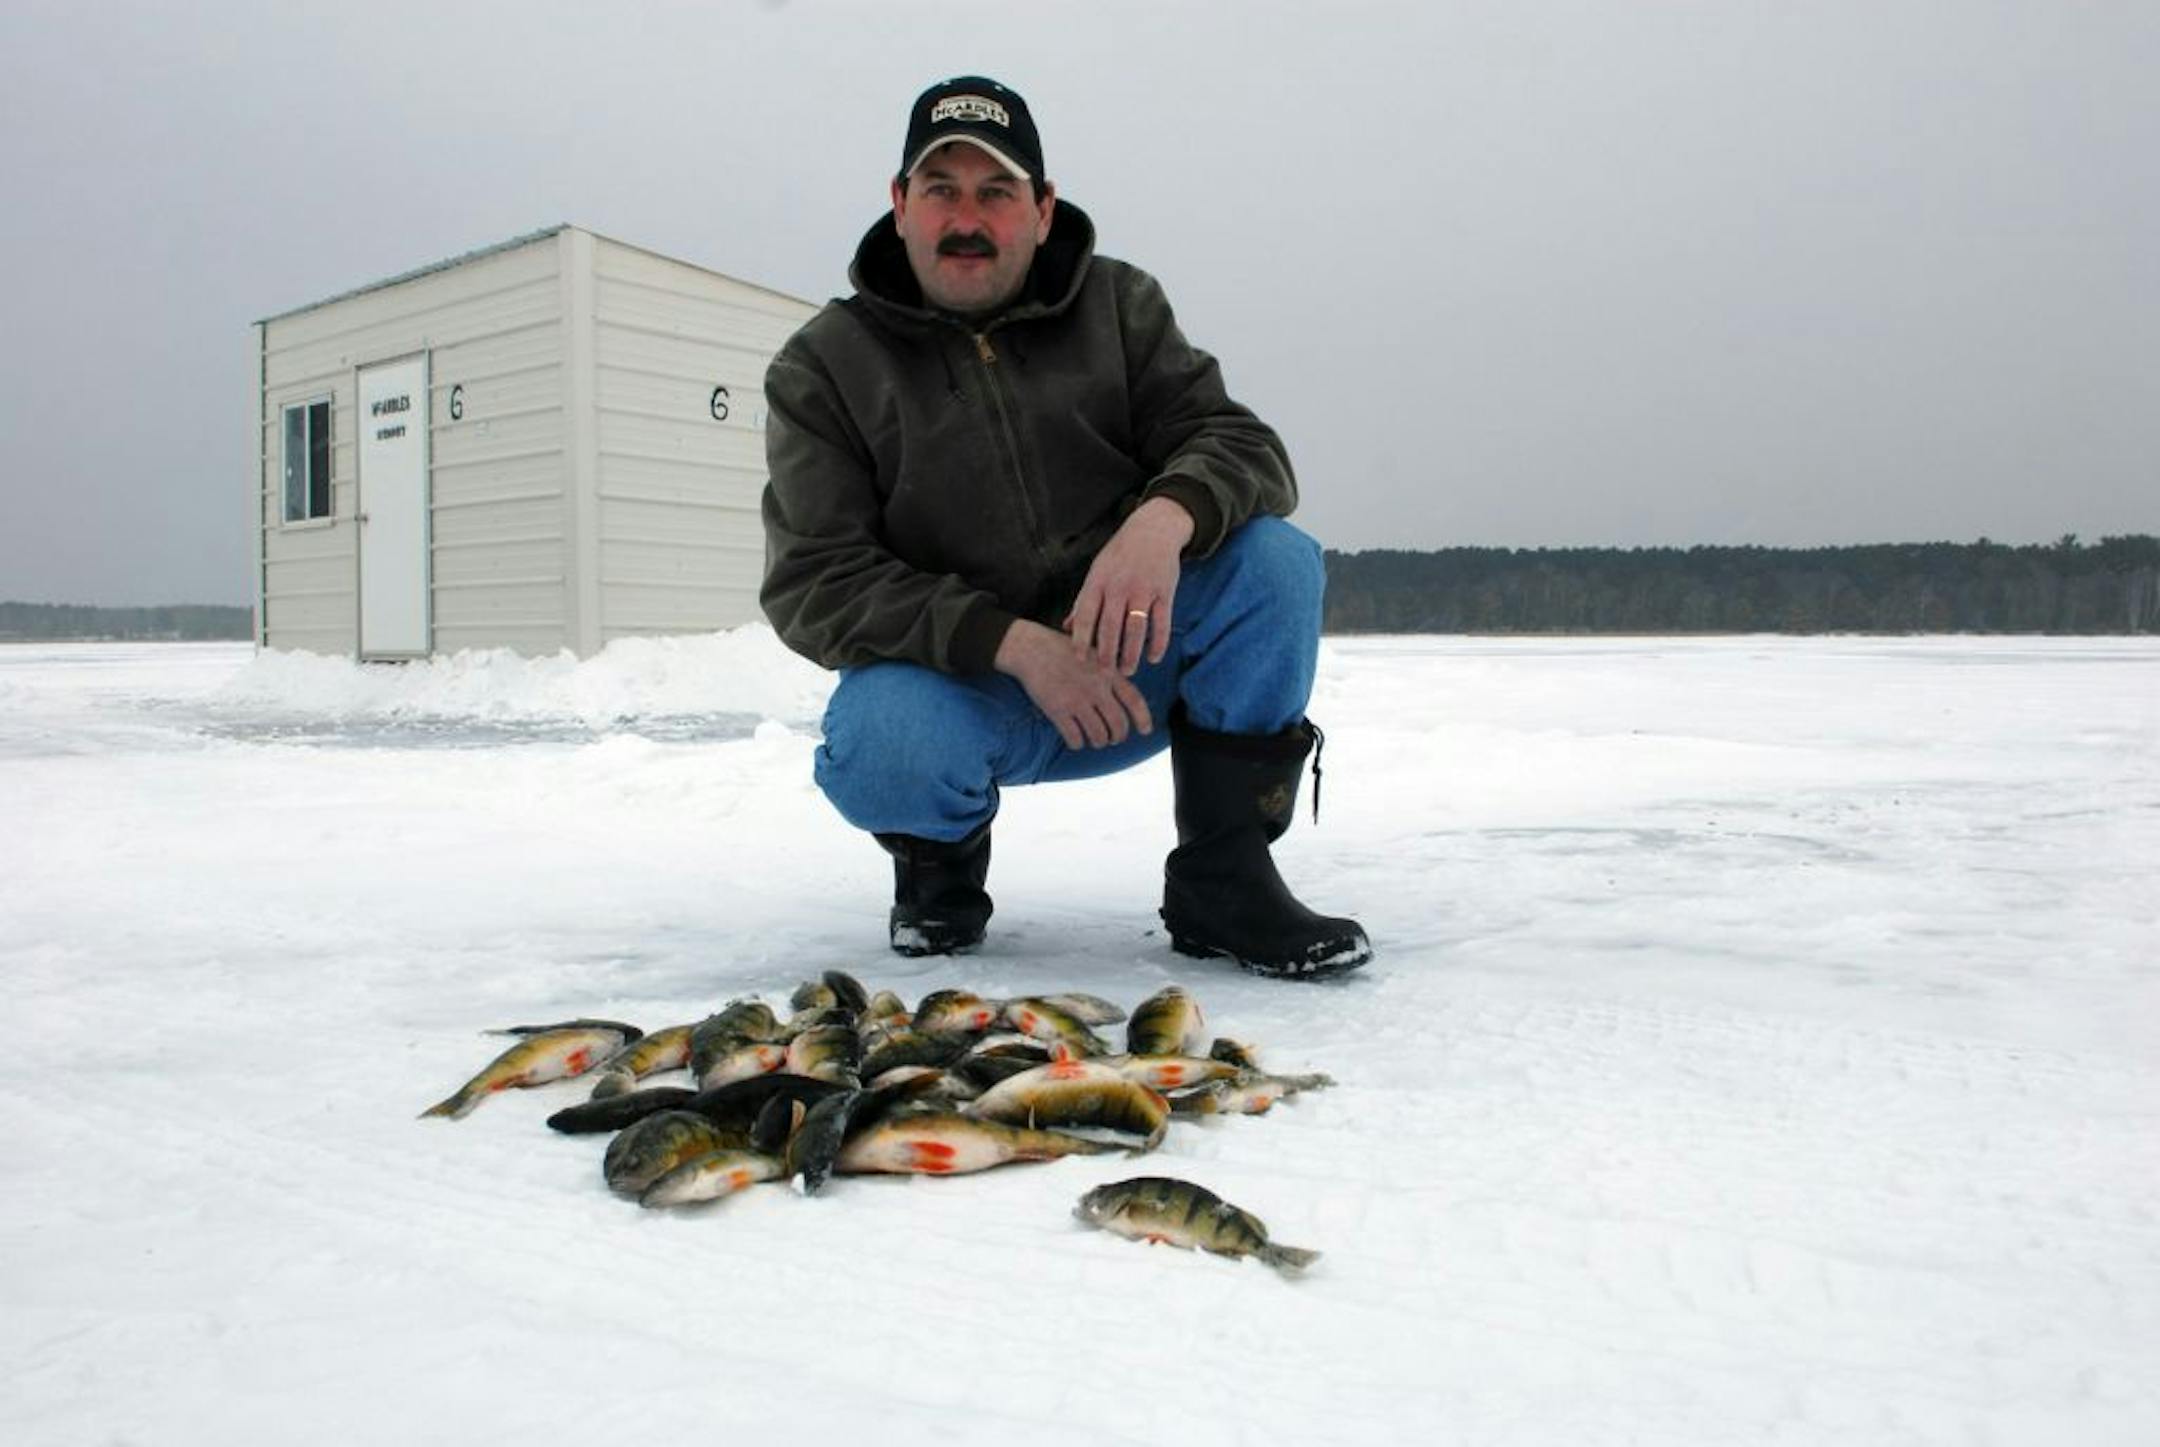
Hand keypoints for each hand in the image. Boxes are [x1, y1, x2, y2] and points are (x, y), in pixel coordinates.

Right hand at [996, 620, 1153, 748]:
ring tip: (1095, 739)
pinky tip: (1075, 739)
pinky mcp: (1058, 711)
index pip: (1134, 701)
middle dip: (1118, 736)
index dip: (1143, 719)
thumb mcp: (1093, 652)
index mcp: (1108, 672)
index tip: (1146, 730)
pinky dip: (1078, 743)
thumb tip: (1123, 696)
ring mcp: (1077, 700)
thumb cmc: (1061, 649)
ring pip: (1099, 736)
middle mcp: (1097, 688)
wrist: (1030, 648)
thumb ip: (1109, 672)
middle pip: (1118, 724)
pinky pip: (1075, 738)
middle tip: (1113, 738)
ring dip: (1099, 741)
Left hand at [1064, 496, 1194, 675]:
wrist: (1153, 529)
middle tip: (1105, 673)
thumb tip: (1067, 628)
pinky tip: (1153, 657)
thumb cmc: (1120, 554)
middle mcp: (1119, 586)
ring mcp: (1143, 589)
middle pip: (1110, 627)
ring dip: (1132, 653)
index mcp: (1098, 581)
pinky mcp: (1165, 592)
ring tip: (1128, 670)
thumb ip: (1083, 601)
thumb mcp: (1097, 571)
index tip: (1079, 660)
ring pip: (1136, 628)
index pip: (1085, 615)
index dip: (1081, 640)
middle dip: (1107, 653)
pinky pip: (1162, 623)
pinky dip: (1158, 643)